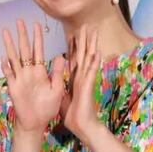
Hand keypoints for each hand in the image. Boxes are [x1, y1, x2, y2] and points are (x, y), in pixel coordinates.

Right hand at [1, 19, 65, 133]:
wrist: (36, 122)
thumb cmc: (47, 107)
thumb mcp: (57, 90)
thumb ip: (57, 73)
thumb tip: (60, 57)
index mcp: (40, 71)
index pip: (38, 50)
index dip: (37, 37)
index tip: (36, 24)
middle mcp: (28, 71)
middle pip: (24, 49)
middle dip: (22, 35)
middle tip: (19, 21)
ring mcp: (20, 78)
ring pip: (14, 57)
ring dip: (10, 45)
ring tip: (6, 32)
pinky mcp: (13, 86)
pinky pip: (9, 74)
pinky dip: (6, 66)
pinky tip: (3, 58)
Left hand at [60, 25, 101, 142]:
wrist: (81, 126)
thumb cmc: (72, 114)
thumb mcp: (62, 95)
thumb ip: (60, 84)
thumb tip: (55, 77)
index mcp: (74, 78)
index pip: (73, 58)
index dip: (73, 46)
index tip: (73, 34)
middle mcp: (81, 76)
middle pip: (82, 54)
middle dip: (84, 40)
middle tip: (86, 26)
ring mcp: (85, 80)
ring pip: (89, 58)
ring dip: (92, 45)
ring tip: (94, 31)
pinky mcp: (87, 87)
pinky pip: (91, 72)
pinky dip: (94, 62)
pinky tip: (97, 52)